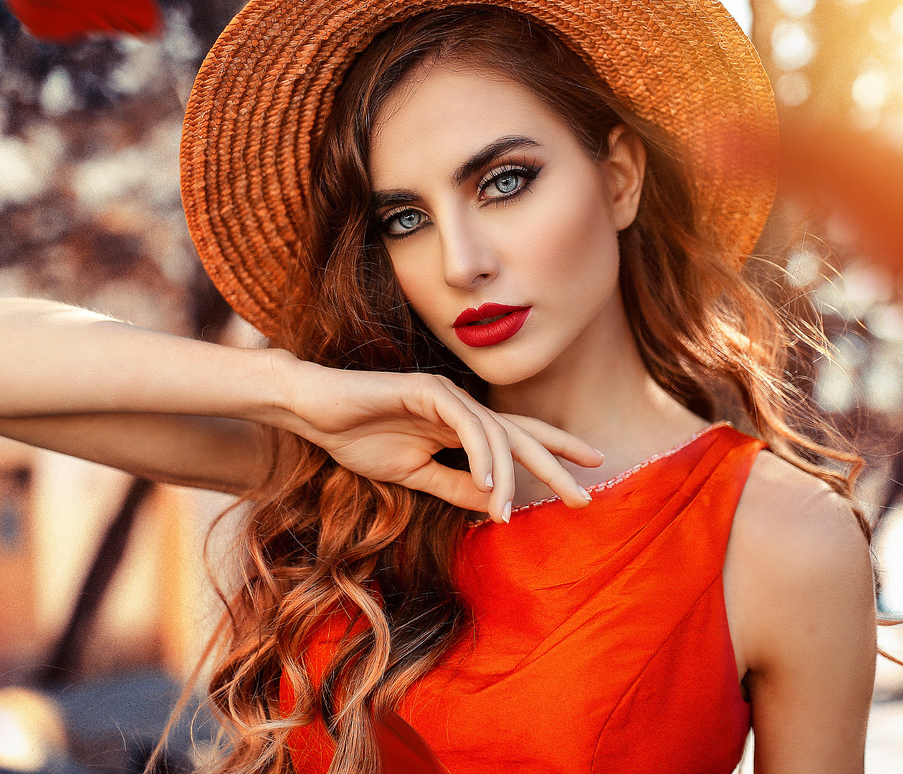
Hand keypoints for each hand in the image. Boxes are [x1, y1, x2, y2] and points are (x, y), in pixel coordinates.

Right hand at [284, 365, 600, 521]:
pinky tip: (488, 482)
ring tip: (509, 511)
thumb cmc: (359, 438)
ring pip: (496, 434)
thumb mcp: (415, 475)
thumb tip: (494, 506)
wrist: (315, 412)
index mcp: (461, 426)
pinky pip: (466, 424)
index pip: (517, 439)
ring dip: (506, 477)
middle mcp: (462, 407)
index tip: (587, 477)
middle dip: (555, 464)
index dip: (553, 454)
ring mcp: (447, 395)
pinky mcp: (427, 390)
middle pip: (520, 434)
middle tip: (584, 495)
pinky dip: (480, 453)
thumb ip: (454, 486)